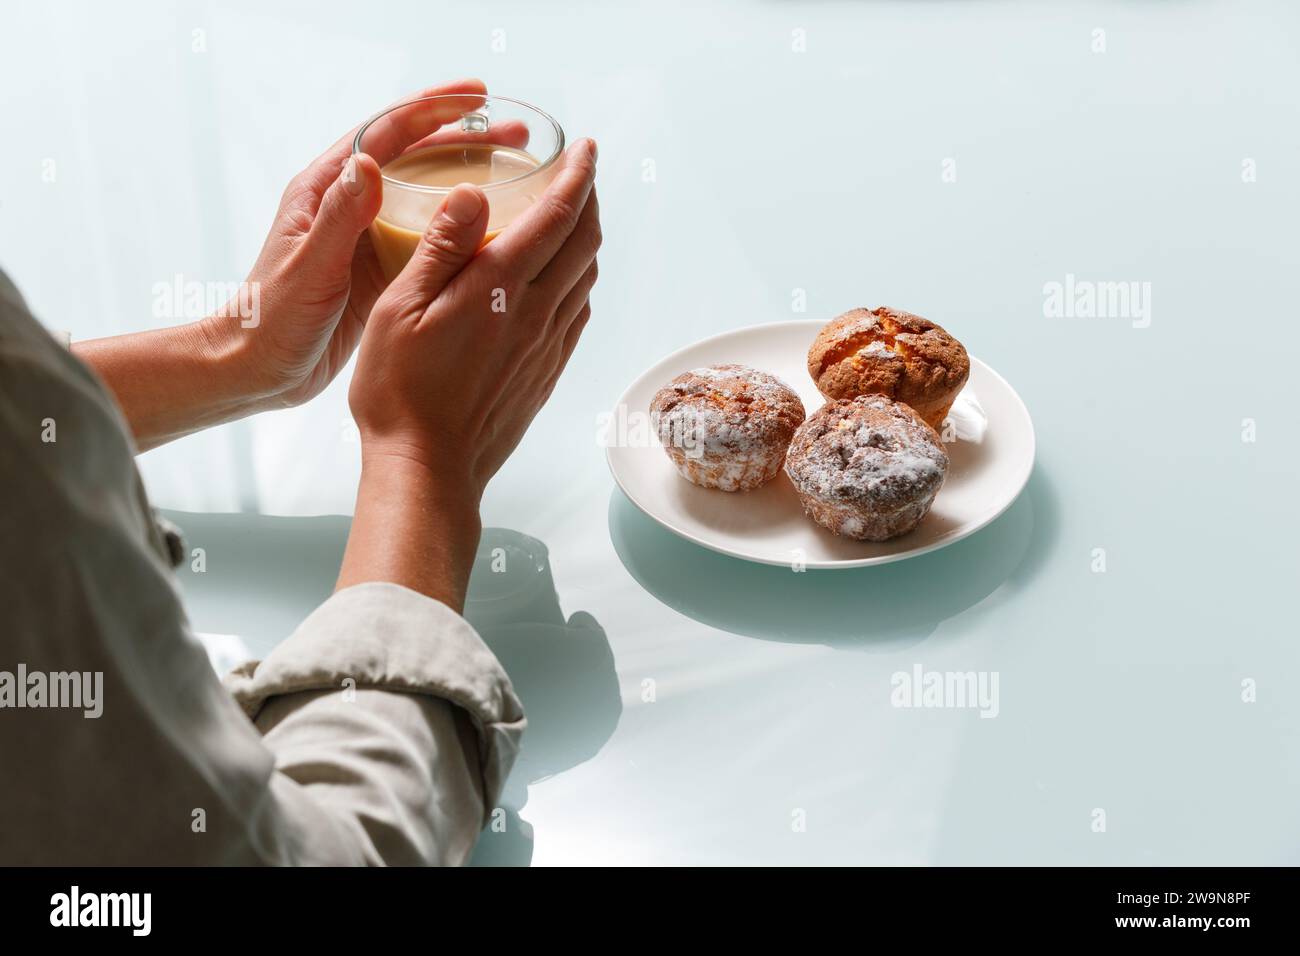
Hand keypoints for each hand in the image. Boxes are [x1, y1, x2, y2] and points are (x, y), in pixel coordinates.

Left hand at [221, 78, 493, 407]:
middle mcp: (348, 204)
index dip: (432, 109)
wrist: (259, 369)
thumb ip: (339, 218)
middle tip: (517, 134)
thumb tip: (370, 162)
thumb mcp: (309, 268)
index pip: (385, 132)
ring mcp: (367, 235)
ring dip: (470, 179)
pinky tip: (498, 230)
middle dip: (466, 139)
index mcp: (324, 190)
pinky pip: (430, 234)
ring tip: (518, 172)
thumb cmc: (272, 320)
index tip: (476, 95)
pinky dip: (465, 226)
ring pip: (427, 192)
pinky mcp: (382, 268)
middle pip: (415, 155)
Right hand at [336, 138, 599, 608]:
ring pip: (587, 277)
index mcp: (501, 288)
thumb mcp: (399, 309)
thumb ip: (441, 247)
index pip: (558, 215)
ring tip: (572, 216)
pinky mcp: (546, 373)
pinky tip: (563, 280)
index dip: (578, 175)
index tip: (586, 147)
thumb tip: (475, 193)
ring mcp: (547, 346)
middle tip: (580, 171)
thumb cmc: (400, 392)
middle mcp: (537, 313)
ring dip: (587, 239)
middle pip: (586, 241)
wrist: (429, 469)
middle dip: (589, 198)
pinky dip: (579, 282)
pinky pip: (577, 314)